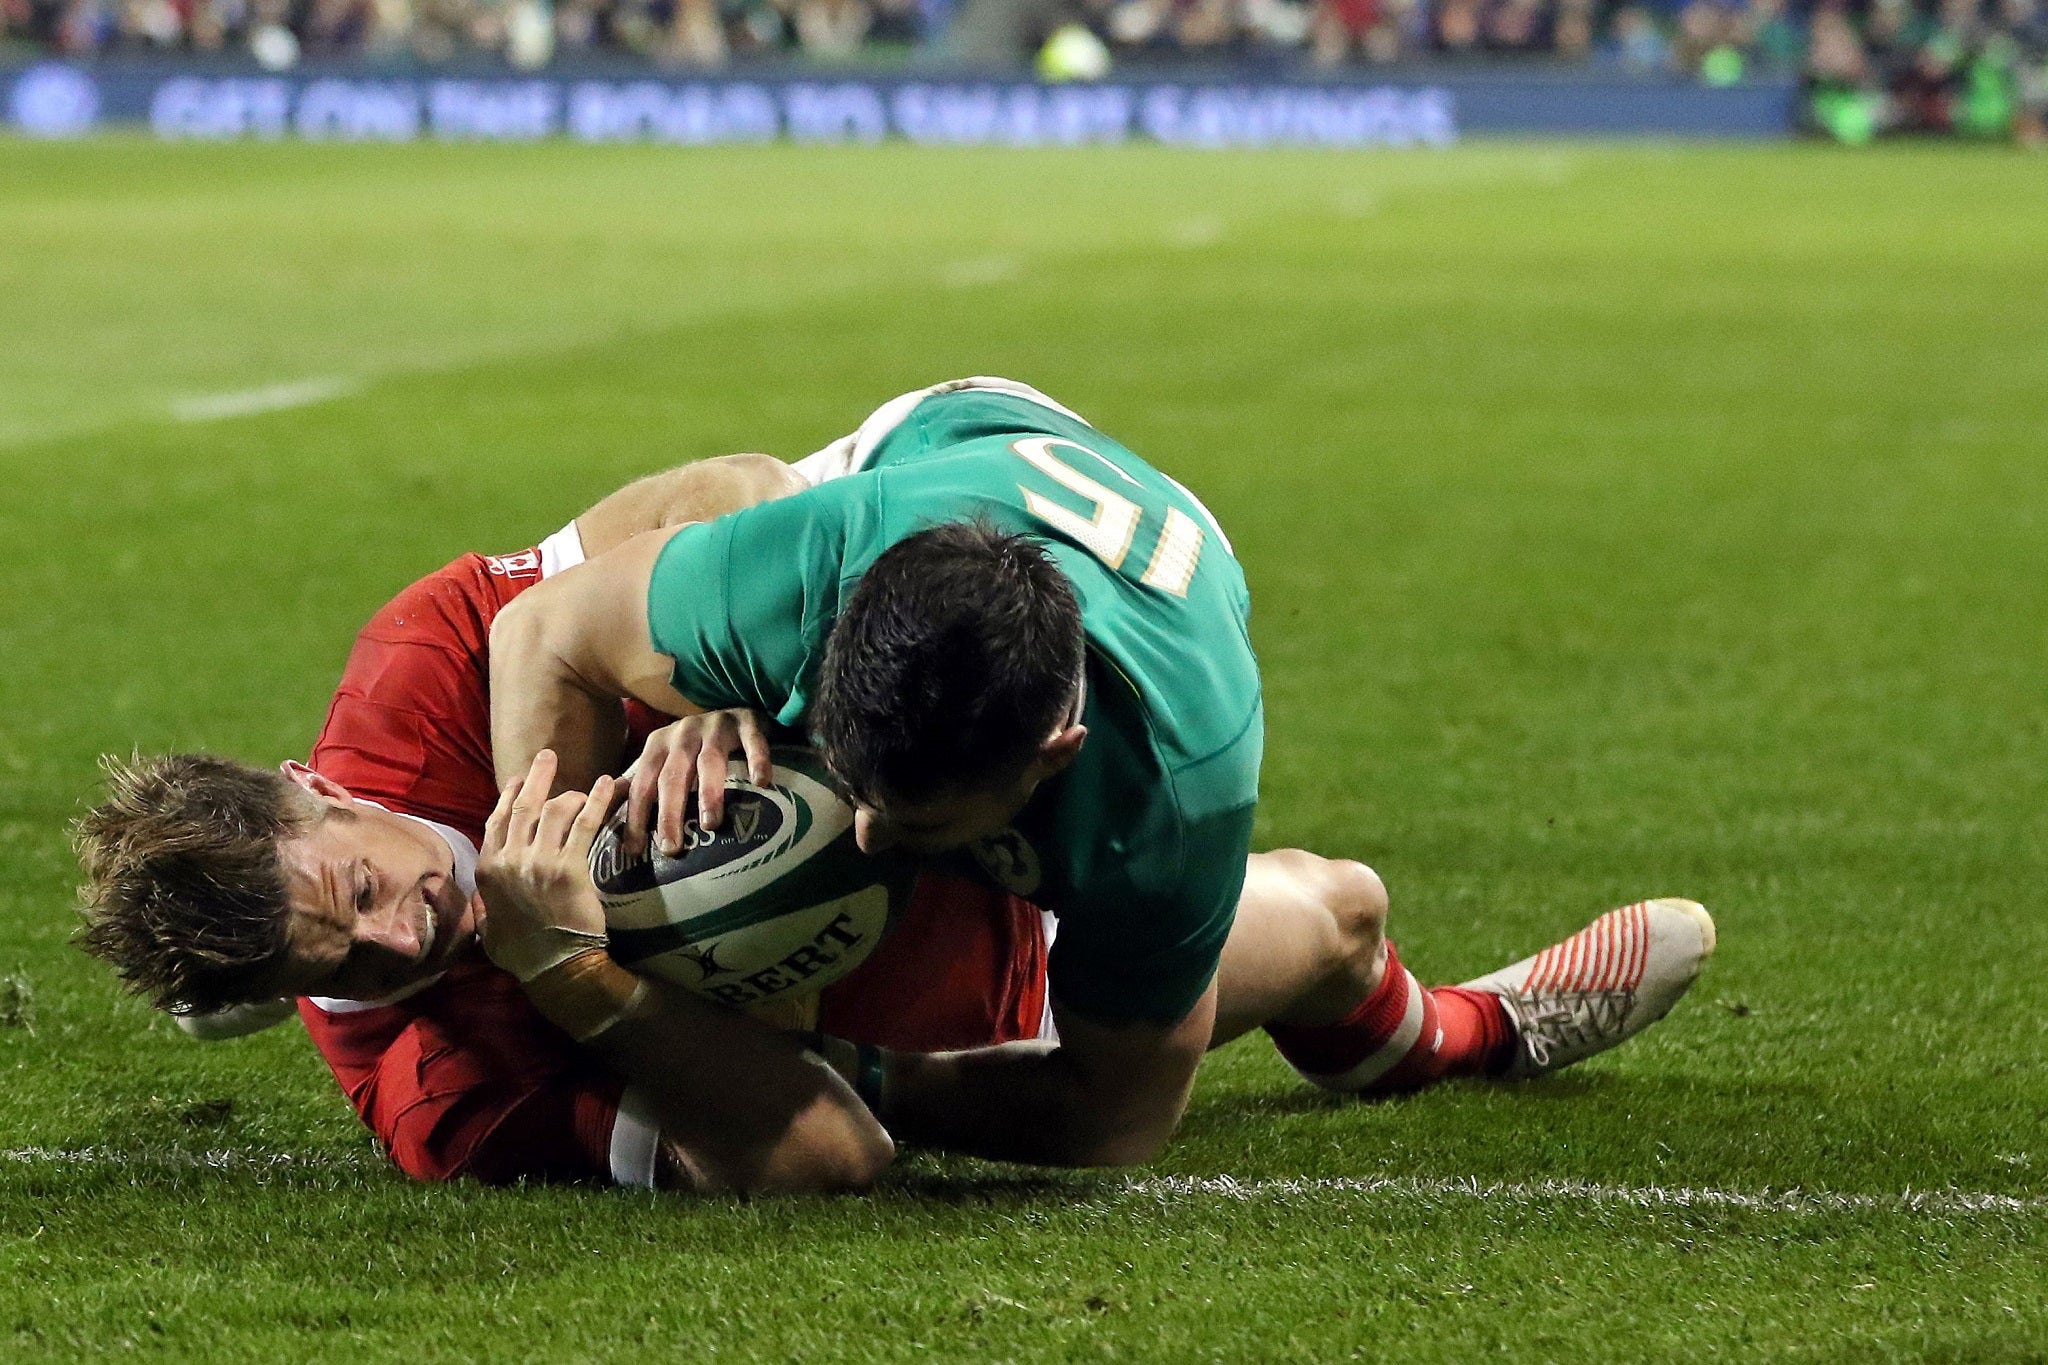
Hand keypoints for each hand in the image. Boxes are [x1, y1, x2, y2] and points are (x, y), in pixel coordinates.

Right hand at [478, 750, 615, 963]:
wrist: (554, 966)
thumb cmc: (522, 952)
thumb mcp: (488, 927)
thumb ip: (484, 904)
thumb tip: (482, 896)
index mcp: (488, 870)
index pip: (496, 821)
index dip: (509, 796)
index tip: (517, 780)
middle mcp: (510, 860)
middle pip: (523, 807)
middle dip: (536, 777)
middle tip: (547, 755)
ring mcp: (539, 861)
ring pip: (555, 810)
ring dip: (570, 794)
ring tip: (584, 788)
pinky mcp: (570, 866)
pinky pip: (585, 824)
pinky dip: (598, 800)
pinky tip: (607, 785)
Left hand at [625, 708, 774, 855]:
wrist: (733, 711)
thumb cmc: (695, 746)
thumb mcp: (663, 759)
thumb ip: (639, 783)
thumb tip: (604, 813)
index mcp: (658, 745)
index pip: (642, 785)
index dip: (636, 816)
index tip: (635, 851)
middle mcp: (683, 734)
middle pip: (673, 777)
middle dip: (669, 813)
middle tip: (672, 848)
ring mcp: (715, 727)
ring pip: (710, 762)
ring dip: (709, 793)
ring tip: (711, 825)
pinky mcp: (746, 722)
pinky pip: (753, 742)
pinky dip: (757, 761)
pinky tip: (761, 783)